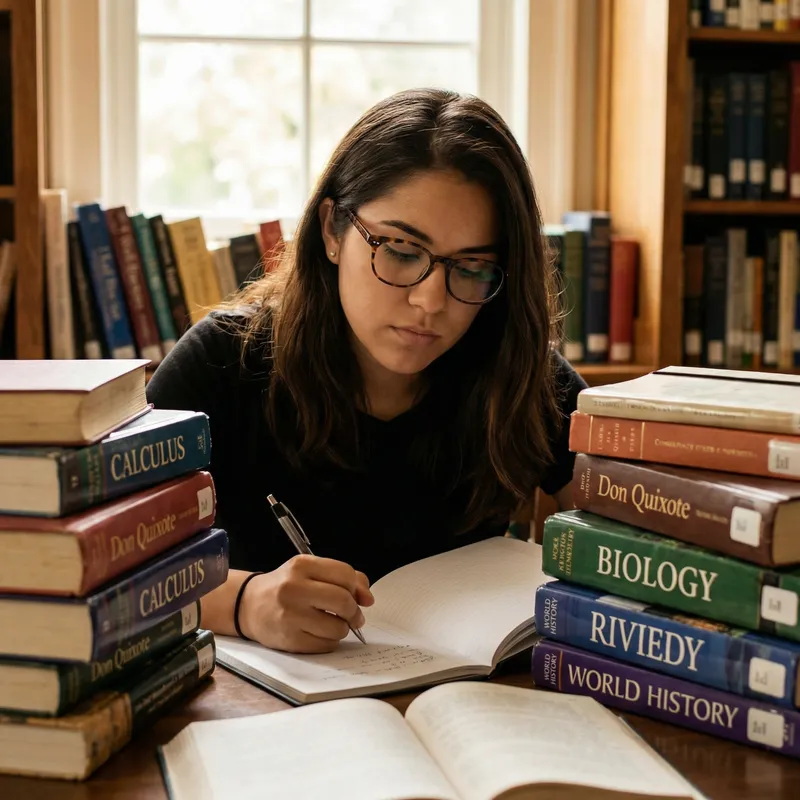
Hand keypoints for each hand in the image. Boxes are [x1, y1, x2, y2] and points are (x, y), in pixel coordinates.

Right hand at [238, 555, 374, 652]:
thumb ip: (344, 578)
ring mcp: (291, 615)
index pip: (345, 575)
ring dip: (342, 628)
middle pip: (344, 601)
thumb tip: (368, 598)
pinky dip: (330, 641)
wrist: (249, 605)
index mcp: (302, 566)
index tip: (357, 596)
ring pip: (338, 627)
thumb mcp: (311, 571)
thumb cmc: (286, 586)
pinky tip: (319, 633)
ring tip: (332, 623)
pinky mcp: (289, 640)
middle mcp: (294, 588)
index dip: (356, 588)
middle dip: (354, 611)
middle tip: (354, 616)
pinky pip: (326, 645)